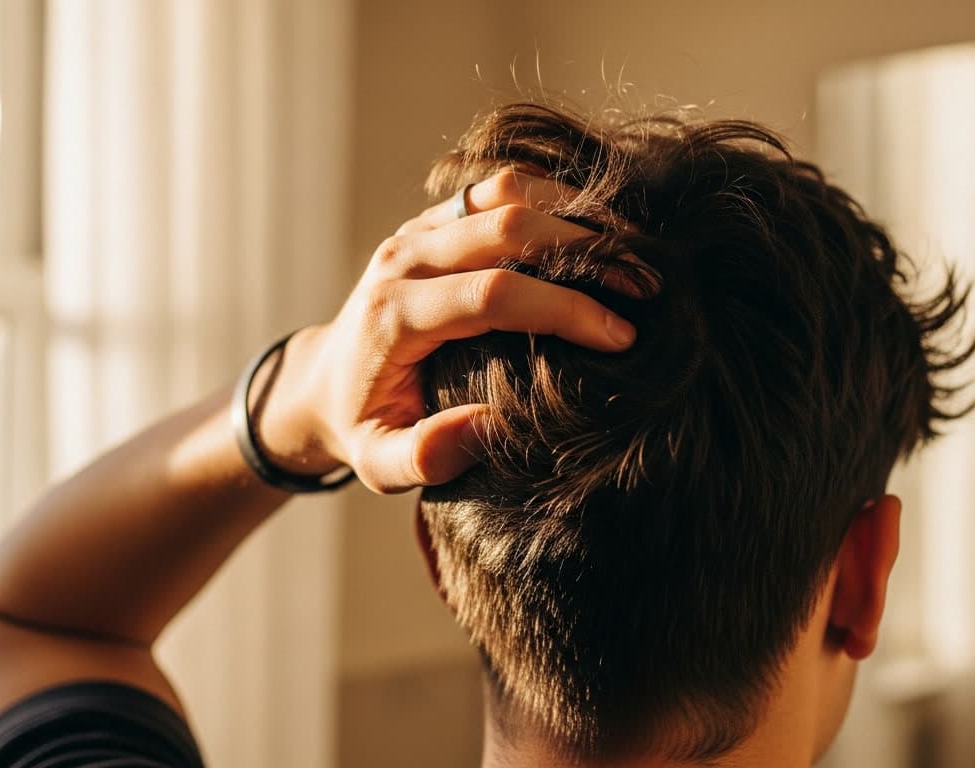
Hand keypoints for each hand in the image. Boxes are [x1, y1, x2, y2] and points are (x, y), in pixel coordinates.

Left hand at [260, 170, 636, 493]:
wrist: (326, 379)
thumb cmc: (365, 425)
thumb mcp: (380, 462)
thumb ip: (426, 455)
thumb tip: (489, 427)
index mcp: (396, 315)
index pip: (493, 294)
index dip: (564, 309)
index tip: (620, 337)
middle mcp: (405, 258)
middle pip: (508, 226)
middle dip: (586, 253)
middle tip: (648, 286)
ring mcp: (419, 229)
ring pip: (508, 190)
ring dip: (577, 214)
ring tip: (635, 251)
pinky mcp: (436, 218)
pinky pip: (501, 186)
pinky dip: (556, 196)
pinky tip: (600, 230)